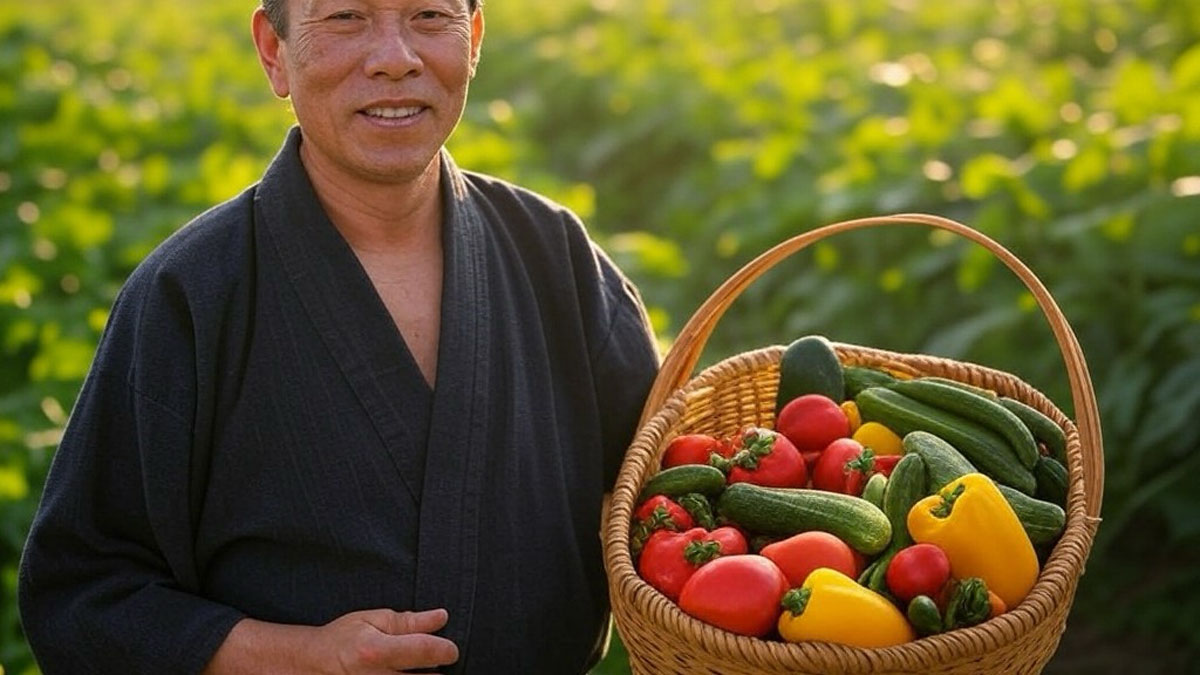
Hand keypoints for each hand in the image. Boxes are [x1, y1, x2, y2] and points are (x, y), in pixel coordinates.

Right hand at [205, 608, 457, 673]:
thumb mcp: (373, 620)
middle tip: (431, 659)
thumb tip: (442, 618)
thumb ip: (409, 621)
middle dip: (437, 669)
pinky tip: (406, 674)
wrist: (312, 666)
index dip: (446, 649)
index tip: (450, 649)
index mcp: (377, 652)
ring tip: (415, 668)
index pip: (426, 651)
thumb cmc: (342, 639)